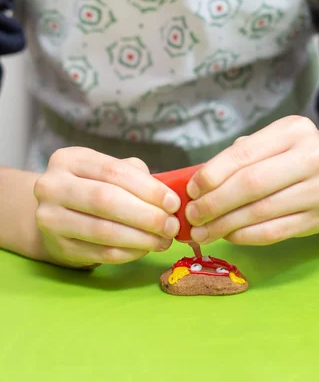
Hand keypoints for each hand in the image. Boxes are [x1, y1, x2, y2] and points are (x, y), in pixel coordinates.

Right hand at [34, 148, 180, 267]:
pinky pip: (100, 253)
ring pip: (103, 231)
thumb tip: (168, 197)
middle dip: (146, 215)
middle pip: (106, 200)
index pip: (114, 171)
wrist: (54, 213)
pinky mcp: (58, 247)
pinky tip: (144, 248)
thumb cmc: (91, 186)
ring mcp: (51, 219)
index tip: (173, 202)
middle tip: (171, 226)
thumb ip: (135, 175)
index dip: (148, 188)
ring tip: (163, 240)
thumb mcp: (107, 170)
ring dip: (141, 238)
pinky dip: (128, 253)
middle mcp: (52, 186)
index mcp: (69, 159)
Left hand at [186, 116, 318, 245]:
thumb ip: (239, 157)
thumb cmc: (295, 158)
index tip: (192, 189)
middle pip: (251, 184)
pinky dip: (245, 236)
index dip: (213, 174)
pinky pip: (273, 232)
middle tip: (193, 215)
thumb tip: (197, 185)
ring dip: (225, 224)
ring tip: (203, 230)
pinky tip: (228, 235)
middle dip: (214, 202)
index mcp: (294, 130)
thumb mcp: (273, 143)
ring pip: (260, 211)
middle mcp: (312, 157)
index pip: (244, 153)